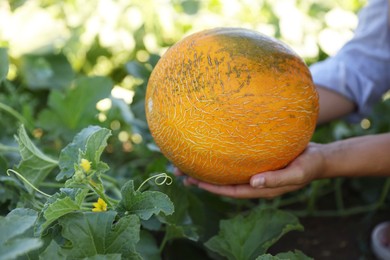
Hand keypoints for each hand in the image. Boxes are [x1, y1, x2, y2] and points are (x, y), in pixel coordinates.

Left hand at [174, 143, 325, 198]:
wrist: (318, 156)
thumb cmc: (309, 165)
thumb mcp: (297, 173)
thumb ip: (277, 180)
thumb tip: (254, 183)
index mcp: (260, 188)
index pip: (231, 191)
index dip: (212, 188)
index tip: (194, 182)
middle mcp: (254, 181)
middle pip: (224, 182)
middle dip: (202, 178)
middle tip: (180, 172)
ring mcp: (254, 171)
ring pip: (226, 171)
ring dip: (208, 167)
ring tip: (188, 160)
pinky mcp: (256, 160)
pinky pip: (235, 160)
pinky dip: (222, 155)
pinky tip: (212, 146)